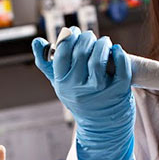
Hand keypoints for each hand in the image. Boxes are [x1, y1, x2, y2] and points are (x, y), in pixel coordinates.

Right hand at [32, 27, 135, 159]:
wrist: (101, 127)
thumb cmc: (79, 99)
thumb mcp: (59, 84)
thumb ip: (47, 63)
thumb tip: (37, 42)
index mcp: (62, 82)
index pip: (62, 51)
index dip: (69, 36)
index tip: (74, 32)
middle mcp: (79, 87)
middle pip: (82, 51)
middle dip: (87, 38)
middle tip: (90, 37)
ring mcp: (100, 90)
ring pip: (100, 58)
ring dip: (103, 43)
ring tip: (104, 43)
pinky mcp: (119, 92)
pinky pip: (121, 69)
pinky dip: (120, 55)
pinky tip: (117, 50)